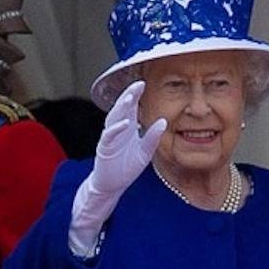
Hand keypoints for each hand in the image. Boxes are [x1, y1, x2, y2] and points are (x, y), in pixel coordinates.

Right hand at [68, 80, 166, 255]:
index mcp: (127, 128)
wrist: (112, 185)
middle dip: (128, 95)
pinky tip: (125, 123)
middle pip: (121, 108)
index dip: (136, 95)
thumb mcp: (145, 153)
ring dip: (121, 108)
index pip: (131, 107)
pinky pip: (109, 136)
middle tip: (137, 84)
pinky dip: (116, 129)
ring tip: (130, 98)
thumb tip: (164, 121)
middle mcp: (118, 130)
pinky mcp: (104, 149)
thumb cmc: (127, 167)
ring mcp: (110, 138)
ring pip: (113, 118)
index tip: (144, 83)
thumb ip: (153, 138)